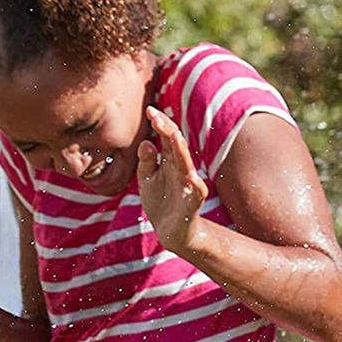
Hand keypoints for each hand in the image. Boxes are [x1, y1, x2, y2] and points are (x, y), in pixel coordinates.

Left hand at [138, 107, 208, 254]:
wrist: (171, 231)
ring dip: (181, 150)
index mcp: (170, 161)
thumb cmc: (161, 202)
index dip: (160, 123)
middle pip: (176, 146)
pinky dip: (196, 185)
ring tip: (174, 136)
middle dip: (167, 130)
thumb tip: (145, 142)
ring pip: (186, 164)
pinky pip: (196, 193)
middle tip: (155, 115)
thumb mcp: (147, 178)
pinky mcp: (192, 203)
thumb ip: (146, 161)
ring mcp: (188, 185)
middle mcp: (181, 169)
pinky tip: (192, 176)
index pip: (167, 138)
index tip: (149, 109)